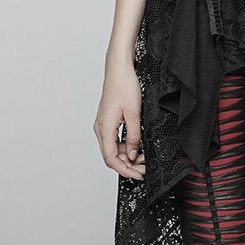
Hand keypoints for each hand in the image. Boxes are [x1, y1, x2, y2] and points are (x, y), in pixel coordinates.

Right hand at [93, 60, 145, 180]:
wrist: (119, 69)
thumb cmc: (124, 86)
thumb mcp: (134, 113)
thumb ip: (133, 136)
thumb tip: (132, 154)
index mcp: (105, 128)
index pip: (111, 158)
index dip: (124, 170)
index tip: (137, 175)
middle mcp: (101, 128)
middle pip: (111, 156)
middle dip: (127, 165)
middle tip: (143, 169)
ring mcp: (103, 124)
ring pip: (113, 148)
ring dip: (127, 155)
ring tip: (143, 157)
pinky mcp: (108, 120)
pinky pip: (114, 139)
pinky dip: (125, 145)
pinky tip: (136, 146)